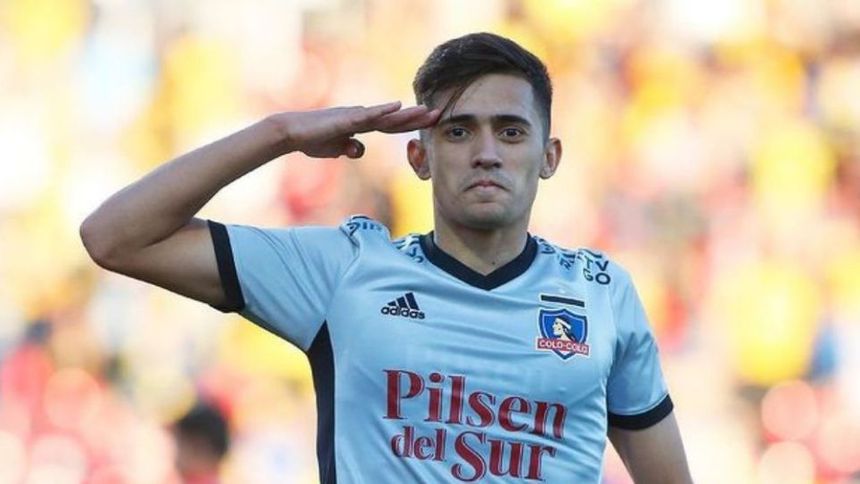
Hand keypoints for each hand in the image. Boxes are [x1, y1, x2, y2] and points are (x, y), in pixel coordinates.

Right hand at [274, 101, 439, 158]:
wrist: (291, 133)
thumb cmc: (312, 139)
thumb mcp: (336, 149)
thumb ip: (350, 148)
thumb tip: (359, 150)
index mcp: (362, 125)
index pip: (392, 126)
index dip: (411, 124)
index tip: (430, 123)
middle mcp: (361, 117)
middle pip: (394, 119)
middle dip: (417, 118)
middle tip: (440, 114)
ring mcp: (354, 117)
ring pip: (385, 116)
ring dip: (406, 114)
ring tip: (426, 111)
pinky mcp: (345, 119)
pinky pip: (367, 116)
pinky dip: (382, 111)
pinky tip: (396, 107)